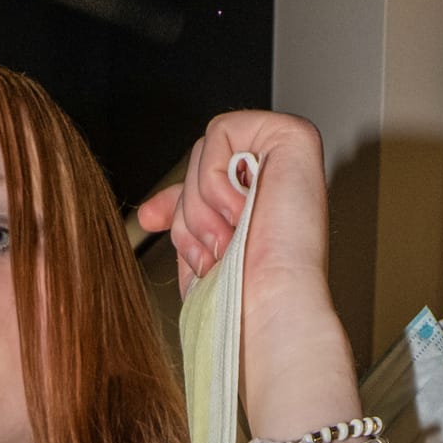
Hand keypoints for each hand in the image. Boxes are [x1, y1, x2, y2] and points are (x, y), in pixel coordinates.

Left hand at [138, 111, 329, 297]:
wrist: (269, 311)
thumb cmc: (243, 302)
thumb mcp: (202, 259)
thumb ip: (185, 226)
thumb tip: (150, 212)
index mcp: (261, 206)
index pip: (207, 182)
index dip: (174, 200)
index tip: (149, 219)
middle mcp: (277, 176)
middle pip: (199, 166)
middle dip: (189, 215)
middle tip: (211, 253)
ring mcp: (286, 154)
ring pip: (204, 151)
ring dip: (201, 208)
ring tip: (228, 242)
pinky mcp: (292, 135)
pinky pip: (221, 132)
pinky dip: (214, 181)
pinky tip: (241, 214)